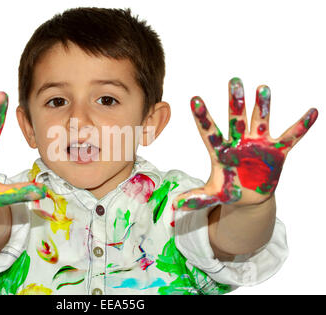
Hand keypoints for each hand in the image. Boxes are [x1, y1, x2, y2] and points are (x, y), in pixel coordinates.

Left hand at [174, 77, 317, 209]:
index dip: (202, 117)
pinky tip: (313, 112)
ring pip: (261, 121)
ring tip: (263, 88)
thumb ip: (197, 197)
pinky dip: (302, 126)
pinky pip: (291, 137)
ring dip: (263, 106)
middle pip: (236, 119)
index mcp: (221, 151)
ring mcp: (259, 144)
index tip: (194, 99)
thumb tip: (175, 205)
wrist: (250, 196)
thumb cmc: (230, 190)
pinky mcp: (277, 151)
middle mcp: (239, 142)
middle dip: (235, 102)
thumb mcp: (214, 194)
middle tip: (234, 81)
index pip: (209, 132)